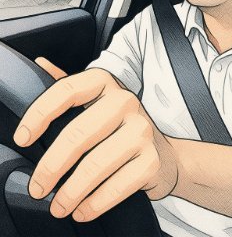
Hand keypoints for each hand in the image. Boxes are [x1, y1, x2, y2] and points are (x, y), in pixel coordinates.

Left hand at [13, 57, 177, 221]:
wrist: (165, 155)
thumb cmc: (121, 129)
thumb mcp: (97, 102)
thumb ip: (68, 87)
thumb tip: (39, 64)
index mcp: (107, 85)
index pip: (67, 90)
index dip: (40, 113)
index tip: (23, 138)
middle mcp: (126, 102)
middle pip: (78, 133)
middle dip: (51, 166)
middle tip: (38, 188)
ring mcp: (142, 131)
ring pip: (96, 164)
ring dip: (70, 192)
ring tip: (58, 205)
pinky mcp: (151, 160)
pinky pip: (116, 186)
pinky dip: (95, 203)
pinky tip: (83, 209)